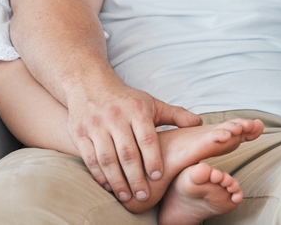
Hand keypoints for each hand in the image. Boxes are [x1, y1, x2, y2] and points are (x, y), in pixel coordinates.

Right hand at [66, 80, 201, 203]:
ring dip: (117, 181)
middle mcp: (115, 117)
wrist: (90, 85)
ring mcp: (95, 125)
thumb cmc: (127, 100)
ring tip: (126, 196)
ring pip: (107, 158)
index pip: (147, 138)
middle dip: (136, 177)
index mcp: (136, 110)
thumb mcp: (152, 104)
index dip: (153, 158)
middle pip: (127, 152)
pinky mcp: (80, 133)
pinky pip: (90, 158)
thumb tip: (200, 123)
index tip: (159, 176)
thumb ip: (176, 115)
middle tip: (144, 195)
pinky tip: (108, 186)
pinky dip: (99, 175)